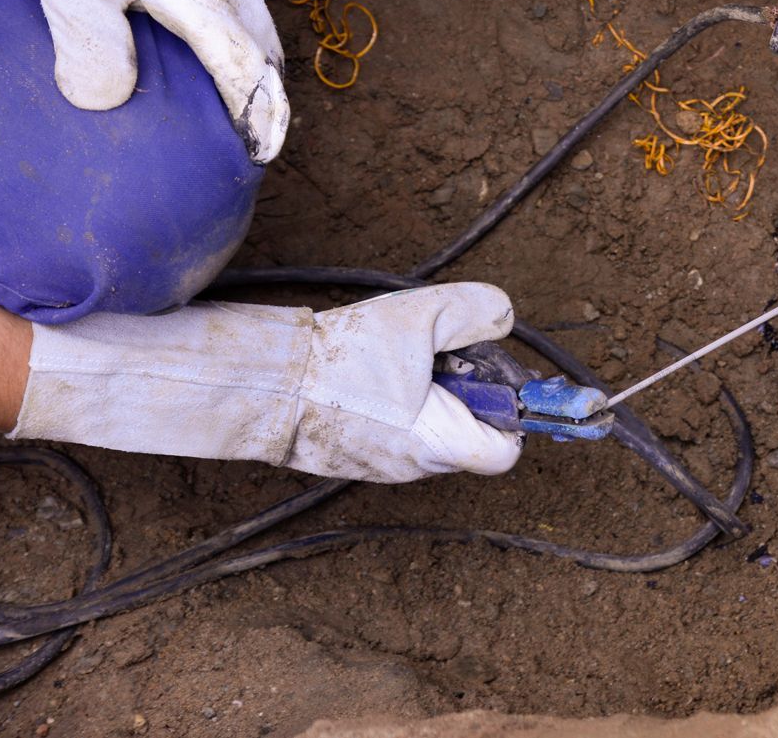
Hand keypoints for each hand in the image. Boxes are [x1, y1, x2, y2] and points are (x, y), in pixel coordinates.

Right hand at [11, 285, 523, 483]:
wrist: (264, 385)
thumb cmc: (341, 360)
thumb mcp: (422, 318)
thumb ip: (476, 311)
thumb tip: (504, 316)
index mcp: (441, 444)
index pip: (504, 451)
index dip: (513, 415)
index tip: (498, 380)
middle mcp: (413, 466)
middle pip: (468, 435)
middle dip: (467, 393)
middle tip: (444, 355)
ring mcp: (379, 466)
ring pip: (430, 431)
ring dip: (430, 395)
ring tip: (400, 357)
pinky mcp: (351, 456)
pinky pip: (394, 431)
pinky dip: (396, 402)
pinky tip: (372, 370)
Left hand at [19, 0, 288, 161]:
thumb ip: (91, 47)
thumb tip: (103, 102)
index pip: (245, 69)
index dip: (257, 113)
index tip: (261, 147)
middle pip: (266, 46)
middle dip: (268, 91)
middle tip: (259, 128)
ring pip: (259, 18)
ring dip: (258, 59)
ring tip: (243, 93)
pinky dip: (242, 26)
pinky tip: (218, 36)